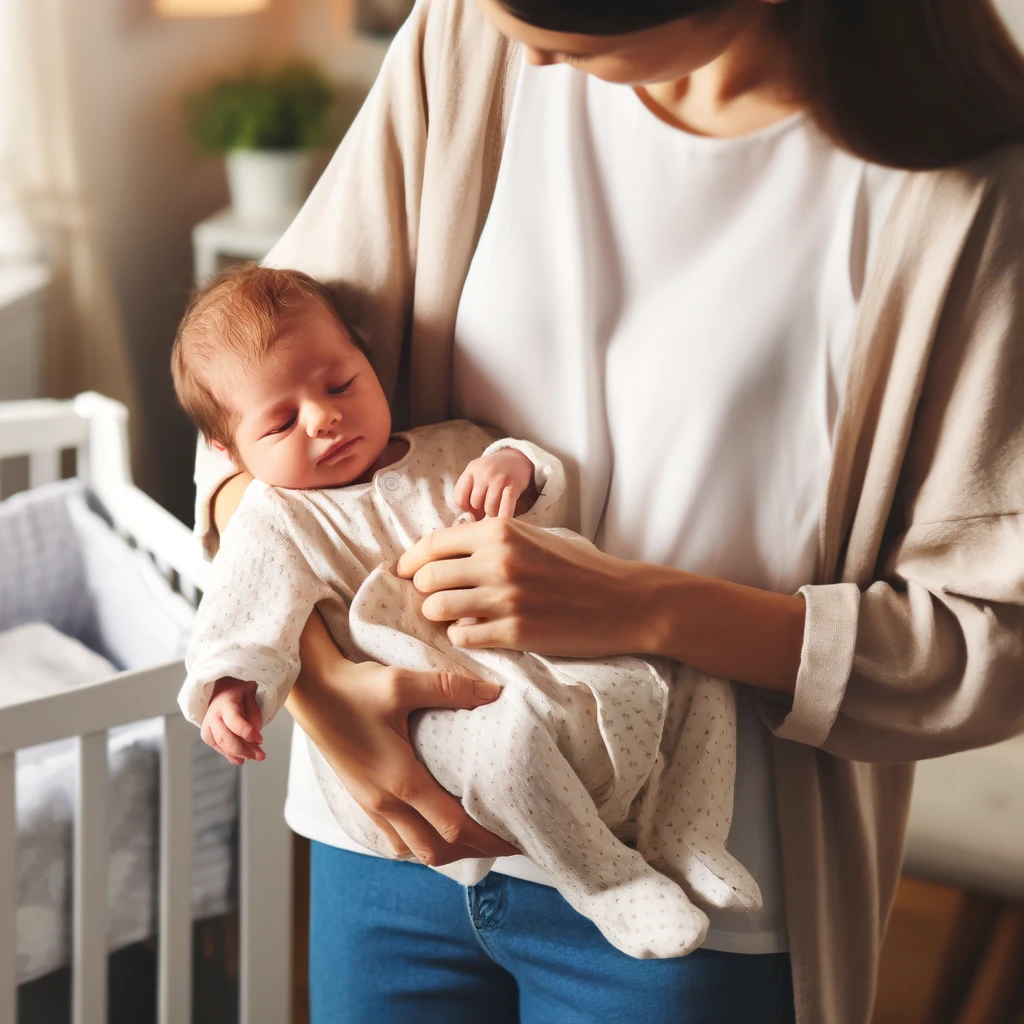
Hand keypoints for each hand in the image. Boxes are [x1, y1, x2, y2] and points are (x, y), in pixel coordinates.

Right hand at [201, 677, 264, 765]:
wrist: (221, 689)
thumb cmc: (237, 690)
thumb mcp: (251, 693)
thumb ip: (253, 713)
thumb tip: (255, 735)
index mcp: (224, 704)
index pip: (234, 721)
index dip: (247, 732)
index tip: (260, 739)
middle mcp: (213, 716)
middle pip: (226, 738)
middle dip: (244, 750)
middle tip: (260, 755)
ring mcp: (208, 726)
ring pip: (222, 745)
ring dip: (239, 754)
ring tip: (255, 757)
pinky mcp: (207, 734)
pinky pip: (218, 748)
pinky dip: (230, 755)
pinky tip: (240, 759)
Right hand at [286, 619, 519, 865]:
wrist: (309, 691)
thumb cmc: (353, 688)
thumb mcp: (403, 682)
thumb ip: (451, 688)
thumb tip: (494, 693)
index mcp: (400, 781)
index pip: (453, 828)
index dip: (489, 838)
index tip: (517, 838)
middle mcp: (385, 802)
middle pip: (436, 851)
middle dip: (474, 852)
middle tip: (506, 841)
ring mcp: (370, 804)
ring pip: (413, 849)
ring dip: (446, 850)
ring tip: (476, 836)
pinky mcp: (361, 798)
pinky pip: (395, 837)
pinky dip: (421, 841)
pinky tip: (435, 824)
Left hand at [396, 517, 656, 655]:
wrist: (623, 601)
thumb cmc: (579, 567)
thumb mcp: (534, 537)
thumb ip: (491, 540)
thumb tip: (445, 551)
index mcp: (501, 531)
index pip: (433, 543)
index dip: (411, 559)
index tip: (404, 570)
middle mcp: (498, 561)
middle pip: (428, 576)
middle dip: (423, 588)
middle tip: (432, 595)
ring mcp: (505, 599)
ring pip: (437, 608)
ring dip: (438, 613)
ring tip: (452, 614)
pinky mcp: (515, 633)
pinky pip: (462, 636)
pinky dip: (462, 635)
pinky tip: (476, 630)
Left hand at [454, 449, 534, 519]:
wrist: (516, 458)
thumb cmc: (493, 471)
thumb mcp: (476, 473)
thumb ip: (468, 490)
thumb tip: (469, 517)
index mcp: (471, 469)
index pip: (460, 496)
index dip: (465, 508)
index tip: (472, 511)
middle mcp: (484, 473)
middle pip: (475, 503)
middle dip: (480, 510)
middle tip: (486, 509)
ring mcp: (499, 479)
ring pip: (489, 507)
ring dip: (493, 513)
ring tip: (496, 509)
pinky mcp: (513, 486)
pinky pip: (506, 506)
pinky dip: (504, 515)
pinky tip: (504, 519)